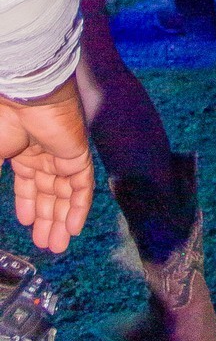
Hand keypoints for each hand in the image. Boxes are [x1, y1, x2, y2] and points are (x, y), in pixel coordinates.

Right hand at [0, 78, 94, 251]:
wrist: (25, 95)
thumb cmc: (2, 121)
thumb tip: (3, 203)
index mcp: (23, 153)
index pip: (30, 185)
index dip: (29, 205)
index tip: (28, 223)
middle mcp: (44, 155)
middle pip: (50, 192)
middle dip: (48, 219)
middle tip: (46, 244)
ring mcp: (62, 154)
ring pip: (67, 193)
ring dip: (62, 219)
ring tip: (57, 245)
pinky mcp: (78, 154)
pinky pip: (83, 185)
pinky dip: (79, 207)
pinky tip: (73, 229)